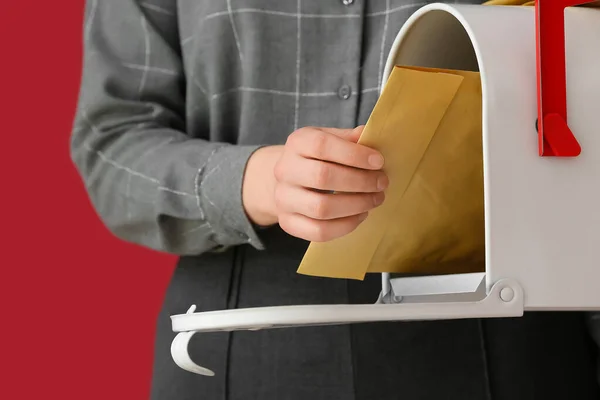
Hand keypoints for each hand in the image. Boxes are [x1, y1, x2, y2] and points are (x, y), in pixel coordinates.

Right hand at [243, 125, 387, 241]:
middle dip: (359, 182)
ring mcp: (284, 199)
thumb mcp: (329, 139)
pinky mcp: (288, 223)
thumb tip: (371, 135)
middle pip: (322, 177)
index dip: (354, 154)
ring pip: (321, 208)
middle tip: (381, 183)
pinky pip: (319, 232)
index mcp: (297, 143)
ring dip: (356, 205)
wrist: (287, 181)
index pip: (322, 145)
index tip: (378, 162)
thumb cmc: (316, 158)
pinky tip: (360, 215)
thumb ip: (349, 138)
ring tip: (375, 199)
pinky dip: (346, 226)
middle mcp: (285, 170)